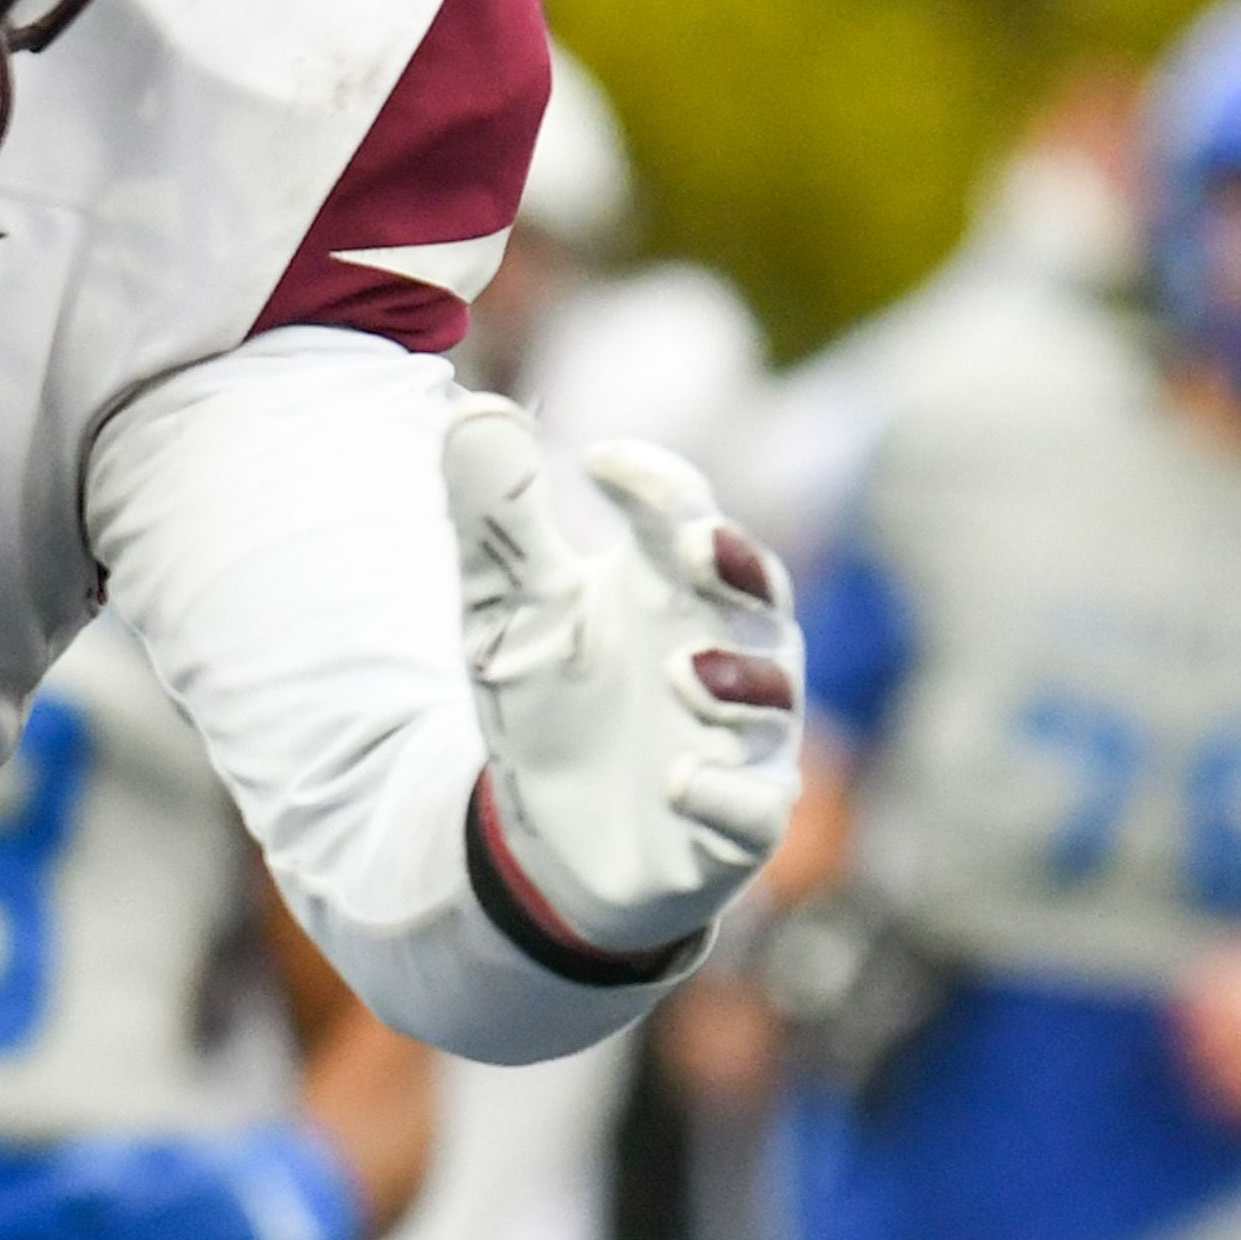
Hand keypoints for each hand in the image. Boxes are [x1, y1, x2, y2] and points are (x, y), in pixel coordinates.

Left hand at [445, 400, 799, 970]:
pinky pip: (753, 806)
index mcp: (666, 584)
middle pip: (755, 591)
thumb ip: (499, 518)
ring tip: (682, 668)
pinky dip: (725, 793)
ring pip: (769, 697)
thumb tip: (471, 407)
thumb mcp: (508, 608)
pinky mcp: (736, 817)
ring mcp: (739, 734)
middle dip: (734, 565)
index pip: (680, 514)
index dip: (656, 484)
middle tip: (692, 545)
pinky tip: (681, 780)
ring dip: (737, 680)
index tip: (599, 458)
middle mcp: (722, 647)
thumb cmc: (549, 697)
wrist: (554, 833)